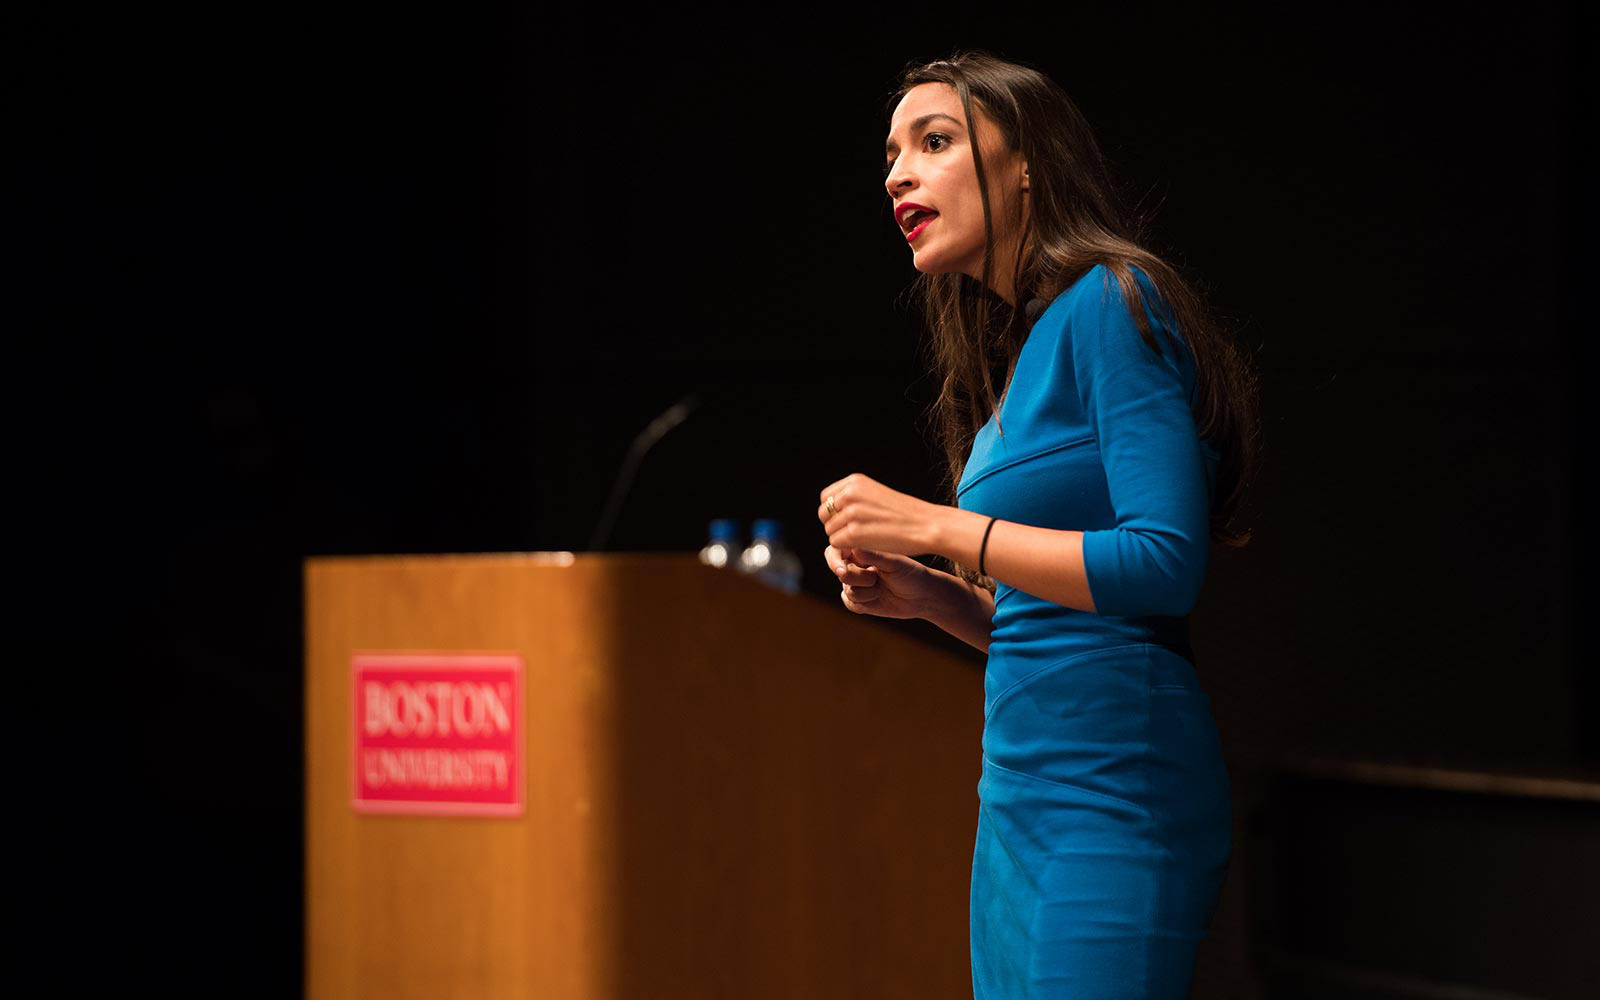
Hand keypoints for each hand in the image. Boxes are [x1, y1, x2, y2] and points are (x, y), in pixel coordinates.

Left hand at [816, 472, 941, 556]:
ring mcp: (851, 513)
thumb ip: (856, 498)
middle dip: (834, 525)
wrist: (927, 525)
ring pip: (830, 530)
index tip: (846, 521)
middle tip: (853, 535)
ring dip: (841, 538)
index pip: (826, 498)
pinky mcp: (853, 533)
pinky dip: (846, 548)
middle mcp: (850, 494)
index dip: (833, 512)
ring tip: (862, 541)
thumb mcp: (878, 494)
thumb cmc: (906, 514)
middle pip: (824, 514)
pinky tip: (863, 547)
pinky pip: (836, 543)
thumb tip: (833, 508)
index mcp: (855, 482)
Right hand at [823, 543, 945, 619]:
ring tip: (882, 587)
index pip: (836, 551)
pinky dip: (865, 603)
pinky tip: (878, 598)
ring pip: (847, 590)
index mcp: (860, 550)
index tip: (841, 570)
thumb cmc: (910, 573)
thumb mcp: (894, 562)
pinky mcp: (858, 601)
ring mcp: (856, 584)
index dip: (835, 561)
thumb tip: (853, 548)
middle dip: (858, 578)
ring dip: (867, 592)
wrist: (922, 596)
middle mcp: (855, 566)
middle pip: (841, 573)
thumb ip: (873, 555)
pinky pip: (850, 603)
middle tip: (875, 577)